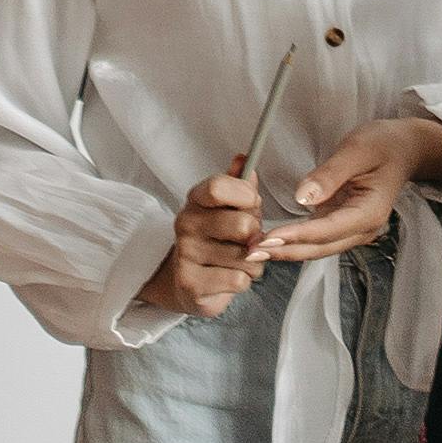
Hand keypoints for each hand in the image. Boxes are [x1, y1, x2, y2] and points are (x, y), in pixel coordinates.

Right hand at [149, 167, 266, 318]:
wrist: (188, 281)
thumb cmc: (217, 240)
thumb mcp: (229, 209)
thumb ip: (239, 184)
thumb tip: (243, 158)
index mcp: (196, 199)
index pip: (220, 187)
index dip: (247, 196)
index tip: (252, 204)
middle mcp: (186, 223)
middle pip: (242, 225)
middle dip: (256, 235)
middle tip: (246, 239)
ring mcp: (186, 254)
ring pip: (247, 257)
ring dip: (253, 263)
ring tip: (237, 261)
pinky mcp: (191, 284)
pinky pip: (239, 280)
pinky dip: (243, 281)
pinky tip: (229, 277)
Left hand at [254, 113, 441, 264]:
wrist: (404, 149)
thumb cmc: (383, 144)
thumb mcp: (357, 149)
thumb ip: (329, 175)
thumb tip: (302, 197)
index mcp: (369, 213)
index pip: (327, 230)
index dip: (296, 235)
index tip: (268, 238)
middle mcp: (362, 229)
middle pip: (320, 247)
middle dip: (285, 251)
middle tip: (250, 251)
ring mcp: (353, 229)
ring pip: (317, 248)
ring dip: (287, 250)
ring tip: (255, 249)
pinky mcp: (344, 224)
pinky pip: (317, 238)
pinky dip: (294, 241)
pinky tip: (272, 240)